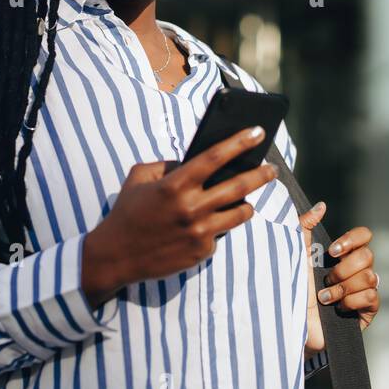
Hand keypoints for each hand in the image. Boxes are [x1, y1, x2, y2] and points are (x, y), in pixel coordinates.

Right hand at [82, 128, 275, 305]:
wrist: (115, 256)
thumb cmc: (127, 212)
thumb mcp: (139, 178)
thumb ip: (166, 164)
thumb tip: (190, 161)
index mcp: (176, 185)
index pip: (215, 157)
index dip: (239, 142)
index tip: (258, 132)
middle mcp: (192, 208)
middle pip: (239, 186)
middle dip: (261, 174)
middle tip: (272, 169)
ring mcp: (199, 232)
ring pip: (240, 213)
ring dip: (247, 204)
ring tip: (246, 199)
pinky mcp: (202, 252)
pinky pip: (221, 234)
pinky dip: (218, 226)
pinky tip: (209, 224)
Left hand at [299, 202, 379, 354]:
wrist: (290, 322)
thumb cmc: (291, 287)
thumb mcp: (295, 253)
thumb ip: (305, 226)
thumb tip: (322, 205)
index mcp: (342, 255)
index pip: (364, 236)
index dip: (353, 239)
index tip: (333, 251)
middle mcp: (356, 271)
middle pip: (368, 256)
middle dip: (343, 269)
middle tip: (325, 279)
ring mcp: (363, 291)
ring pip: (371, 276)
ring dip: (343, 287)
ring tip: (324, 298)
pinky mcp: (366, 312)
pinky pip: (372, 296)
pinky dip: (351, 301)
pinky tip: (337, 309)